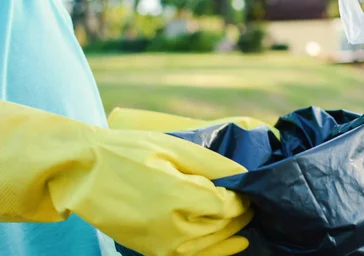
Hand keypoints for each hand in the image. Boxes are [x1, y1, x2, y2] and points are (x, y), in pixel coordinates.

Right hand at [0, 101, 250, 255]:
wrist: (84, 174)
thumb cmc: (128, 152)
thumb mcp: (174, 147)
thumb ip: (213, 163)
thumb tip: (244, 173)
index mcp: (180, 197)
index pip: (229, 204)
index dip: (243, 196)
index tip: (248, 185)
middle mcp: (174, 228)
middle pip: (224, 225)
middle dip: (242, 212)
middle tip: (251, 199)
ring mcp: (163, 245)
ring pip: (213, 245)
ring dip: (233, 232)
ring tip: (247, 220)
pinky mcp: (153, 252)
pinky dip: (217, 252)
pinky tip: (233, 244)